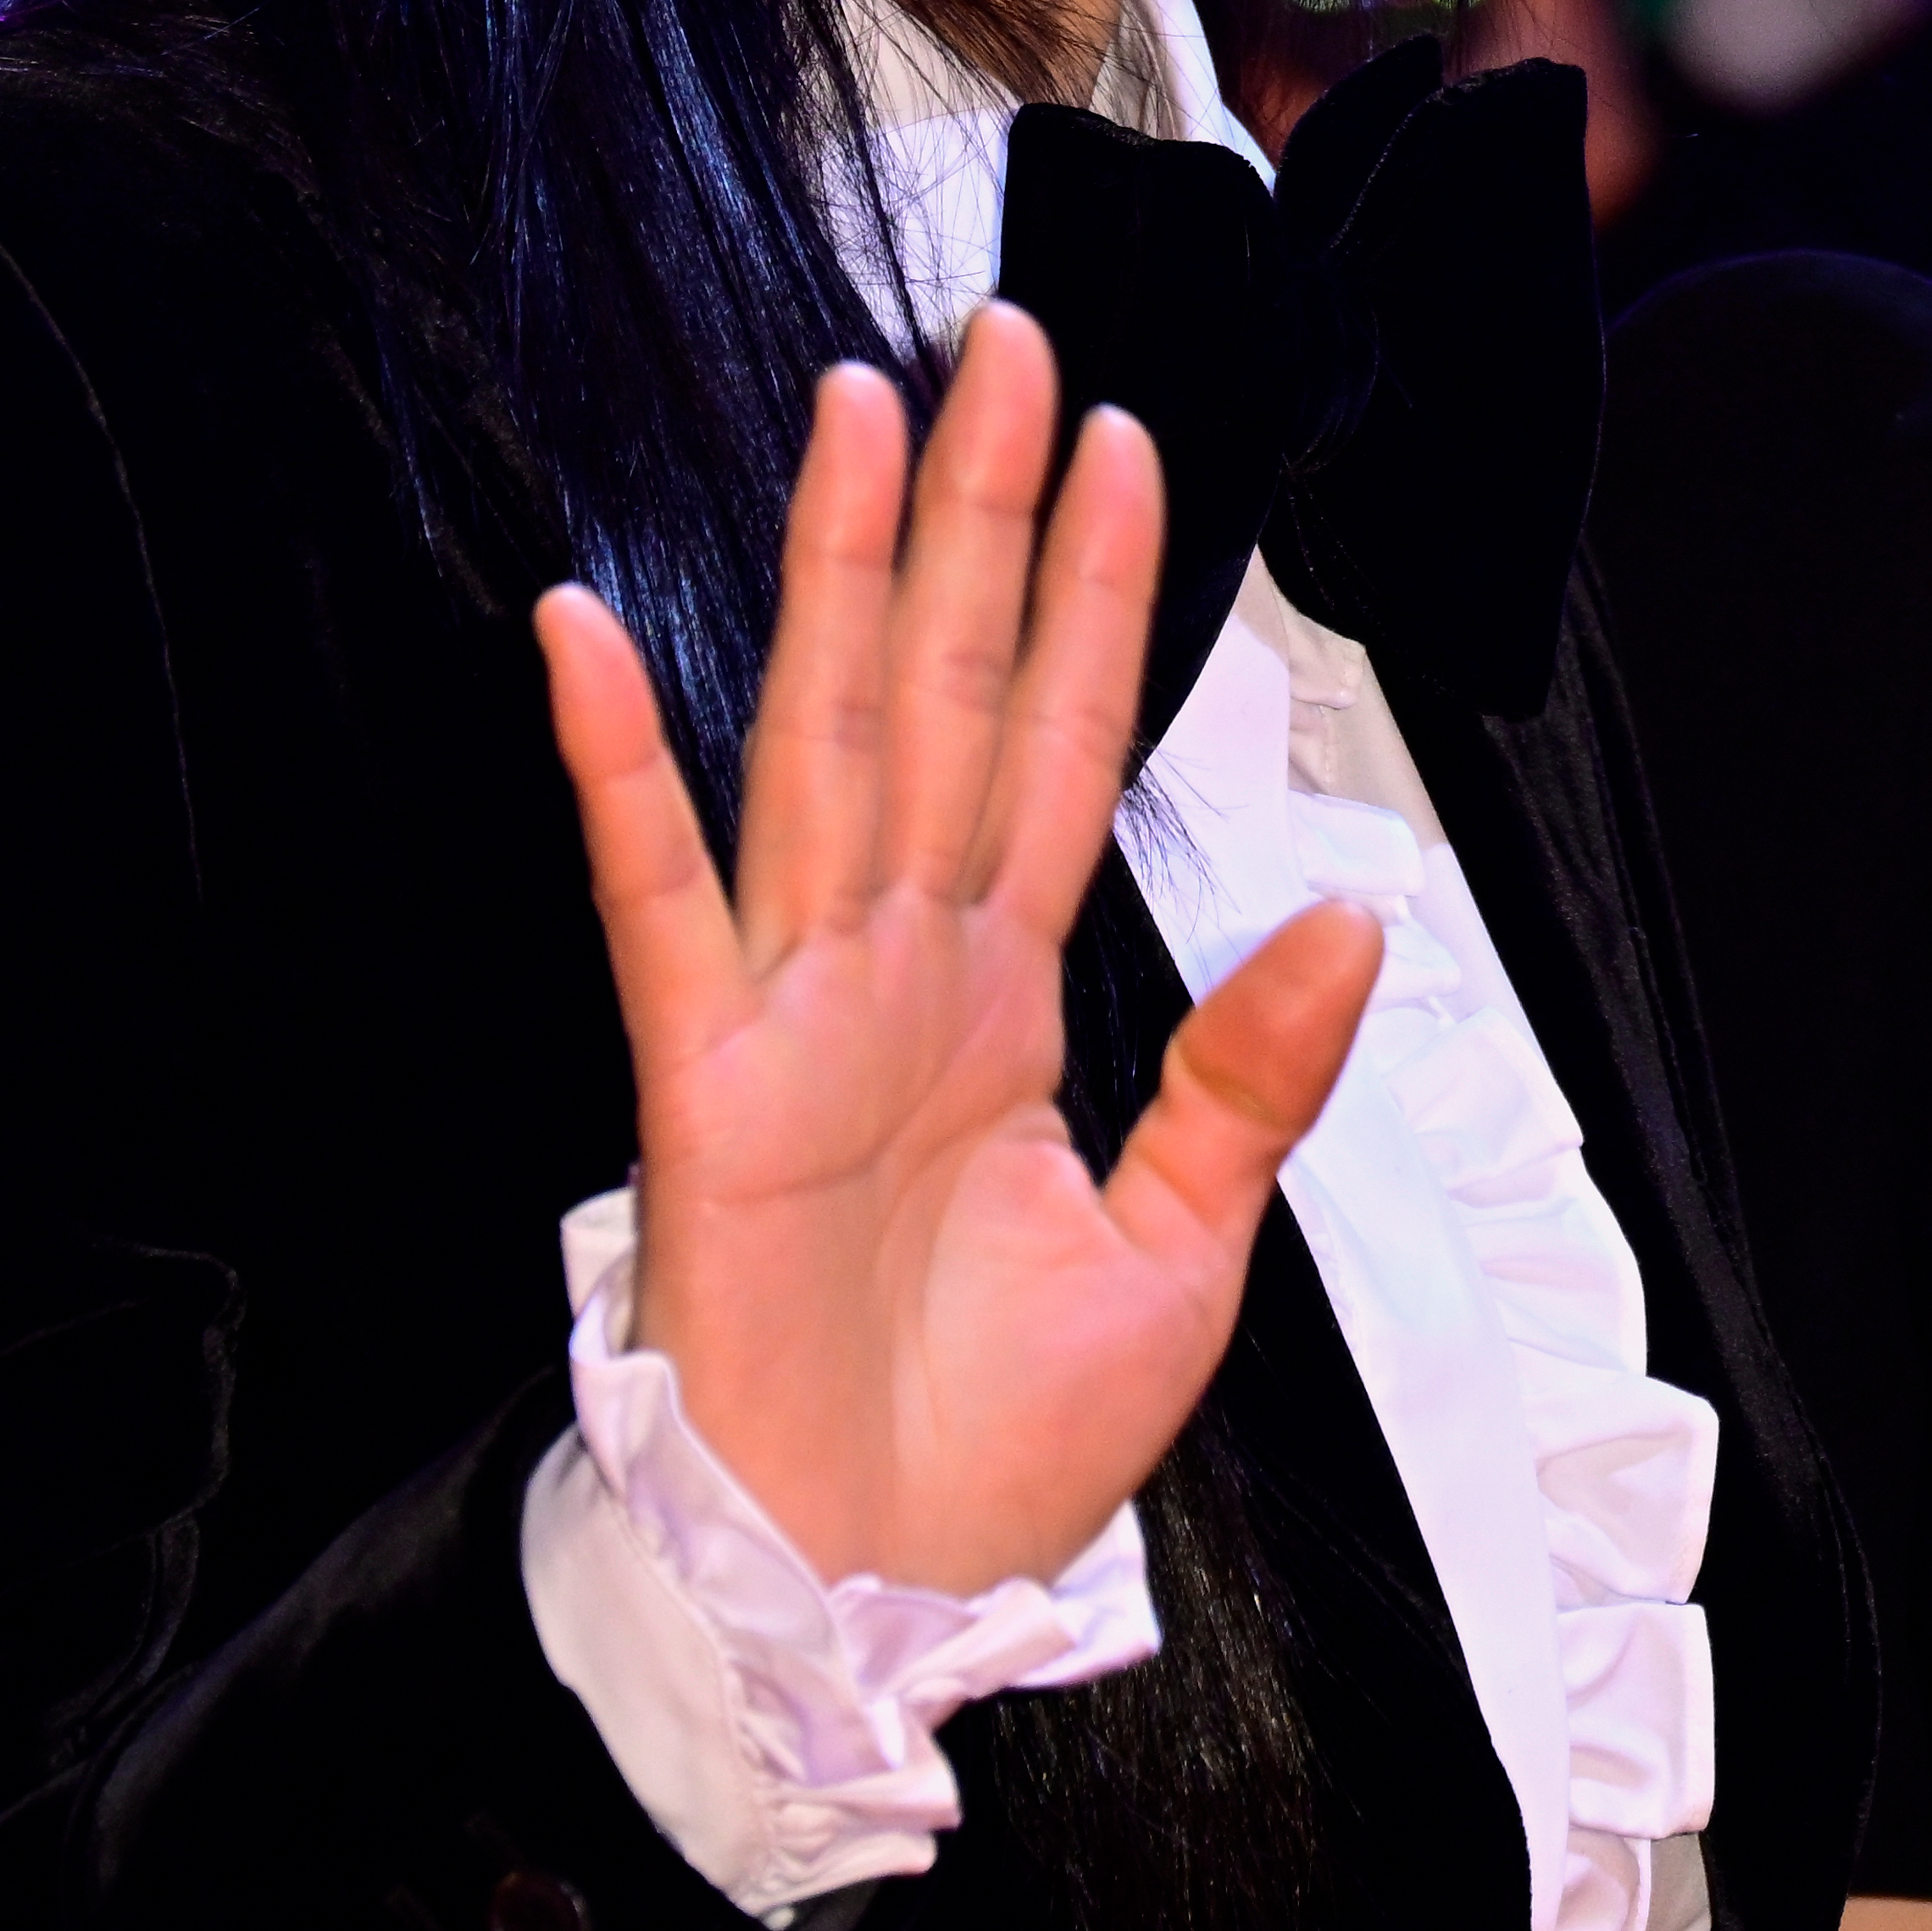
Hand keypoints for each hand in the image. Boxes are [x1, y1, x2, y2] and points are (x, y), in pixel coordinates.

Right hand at [539, 302, 1380, 1595]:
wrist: (882, 1590)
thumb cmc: (997, 1449)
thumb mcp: (1182, 1251)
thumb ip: (1250, 1076)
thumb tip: (1349, 920)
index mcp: (1003, 993)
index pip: (1055, 742)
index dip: (1088, 596)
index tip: (1126, 442)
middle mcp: (899, 964)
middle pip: (942, 690)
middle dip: (974, 517)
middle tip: (1002, 340)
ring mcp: (797, 1007)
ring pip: (823, 740)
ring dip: (835, 573)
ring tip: (853, 409)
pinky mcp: (710, 1083)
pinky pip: (656, 900)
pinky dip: (614, 766)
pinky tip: (582, 632)